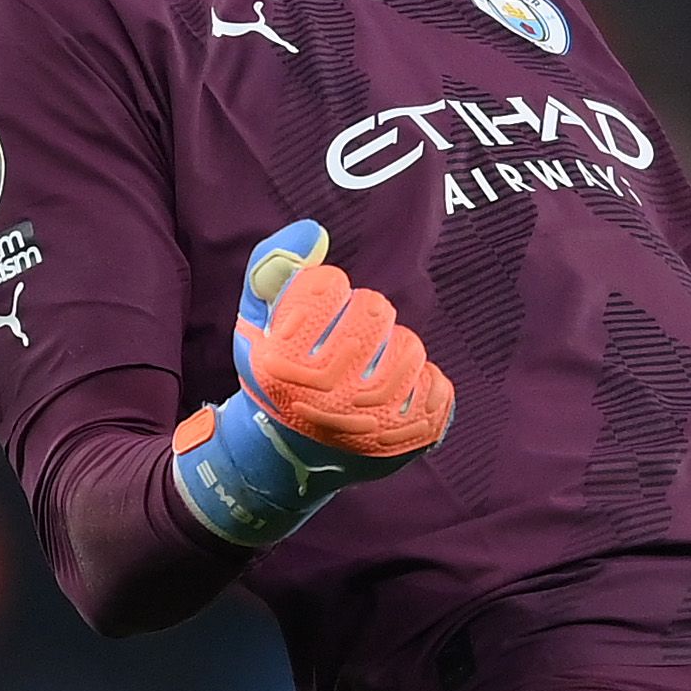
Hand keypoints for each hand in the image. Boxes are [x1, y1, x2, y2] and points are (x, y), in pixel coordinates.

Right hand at [173, 220, 455, 544]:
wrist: (288, 458)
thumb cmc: (276, 378)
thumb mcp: (253, 323)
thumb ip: (269, 267)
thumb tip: (313, 231)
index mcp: (283, 362)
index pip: (327, 283)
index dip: (324, 294)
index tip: (314, 320)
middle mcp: (326, 394)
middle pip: (373, 308)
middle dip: (361, 319)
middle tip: (344, 347)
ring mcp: (371, 421)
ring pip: (408, 345)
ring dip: (391, 351)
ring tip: (367, 374)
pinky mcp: (408, 439)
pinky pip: (437, 383)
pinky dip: (420, 385)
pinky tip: (392, 400)